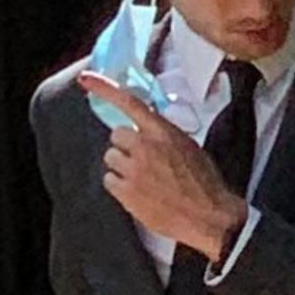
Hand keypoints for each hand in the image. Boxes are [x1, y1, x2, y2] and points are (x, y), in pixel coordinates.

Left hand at [77, 71, 246, 260]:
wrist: (208, 216)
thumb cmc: (204, 181)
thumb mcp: (188, 146)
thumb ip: (163, 135)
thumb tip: (147, 131)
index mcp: (163, 132)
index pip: (129, 102)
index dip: (104, 89)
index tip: (85, 79)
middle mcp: (145, 147)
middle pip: (116, 136)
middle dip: (126, 146)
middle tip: (142, 160)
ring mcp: (133, 170)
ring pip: (111, 159)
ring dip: (122, 166)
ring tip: (143, 179)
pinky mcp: (126, 193)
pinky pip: (109, 181)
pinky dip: (119, 186)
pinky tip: (138, 192)